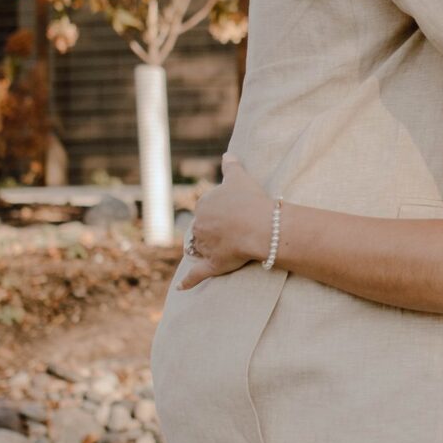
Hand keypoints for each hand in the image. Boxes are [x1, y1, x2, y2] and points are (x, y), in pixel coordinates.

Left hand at [179, 154, 271, 287]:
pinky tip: (181, 288)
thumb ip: (231, 166)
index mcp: (203, 205)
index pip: (207, 210)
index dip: (220, 213)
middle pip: (202, 229)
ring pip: (201, 249)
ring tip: (227, 249)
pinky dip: (188, 283)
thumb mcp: (239, 177)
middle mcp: (200, 225)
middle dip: (212, 231)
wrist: (262, 226)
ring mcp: (204, 246)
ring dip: (206, 250)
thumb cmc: (251, 201)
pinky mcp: (212, 265)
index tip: (234, 214)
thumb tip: (228, 154)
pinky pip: (197, 275)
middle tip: (233, 231)